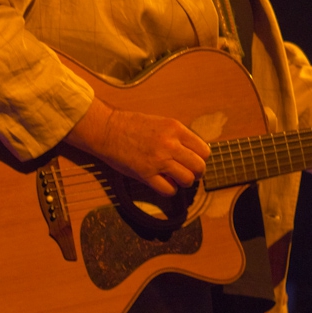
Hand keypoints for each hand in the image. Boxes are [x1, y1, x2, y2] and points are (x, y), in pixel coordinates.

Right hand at [64, 97, 210, 195]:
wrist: (107, 129)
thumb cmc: (132, 125)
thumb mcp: (161, 122)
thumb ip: (178, 136)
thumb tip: (193, 151)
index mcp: (176, 128)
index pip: (204, 150)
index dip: (201, 158)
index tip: (194, 160)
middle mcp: (170, 144)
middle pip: (200, 167)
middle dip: (196, 172)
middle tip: (188, 172)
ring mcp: (158, 160)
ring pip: (187, 180)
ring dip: (184, 182)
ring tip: (175, 178)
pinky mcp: (146, 174)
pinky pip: (169, 190)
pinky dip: (170, 189)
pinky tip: (163, 183)